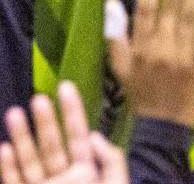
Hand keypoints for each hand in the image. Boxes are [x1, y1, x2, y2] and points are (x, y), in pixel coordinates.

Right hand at [1, 85, 126, 183]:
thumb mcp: (116, 182)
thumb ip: (111, 160)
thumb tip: (94, 135)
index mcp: (85, 171)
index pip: (78, 135)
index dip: (72, 111)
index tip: (65, 87)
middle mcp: (62, 177)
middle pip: (51, 145)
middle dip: (45, 122)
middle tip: (39, 98)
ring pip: (30, 160)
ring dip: (22, 137)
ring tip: (14, 112)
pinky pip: (14, 181)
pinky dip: (8, 166)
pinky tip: (5, 147)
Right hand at [105, 0, 193, 126]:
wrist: (165, 122)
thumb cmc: (141, 91)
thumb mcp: (120, 67)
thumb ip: (117, 35)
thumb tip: (112, 3)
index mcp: (139, 48)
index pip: (145, 11)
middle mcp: (160, 48)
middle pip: (169, 8)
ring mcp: (183, 54)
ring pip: (189, 17)